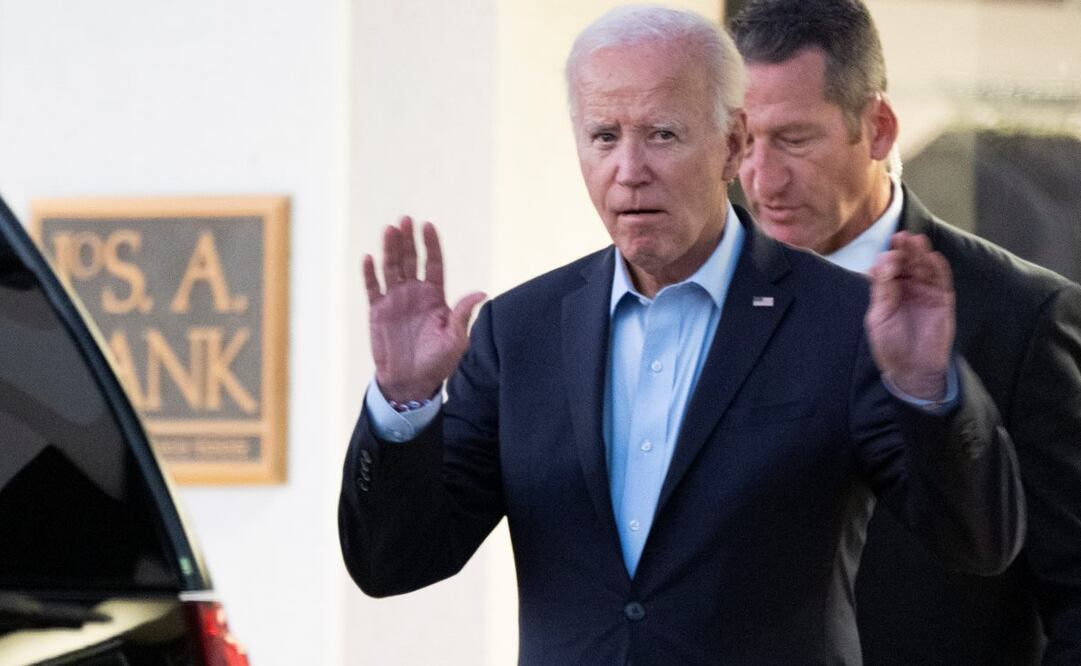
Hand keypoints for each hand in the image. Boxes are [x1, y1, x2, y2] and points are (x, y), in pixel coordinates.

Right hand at [363, 216, 485, 402]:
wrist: (411, 382)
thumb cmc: (437, 362)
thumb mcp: (455, 340)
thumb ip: (462, 315)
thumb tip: (482, 292)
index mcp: (435, 296)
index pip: (433, 264)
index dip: (431, 245)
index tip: (428, 226)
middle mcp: (414, 293)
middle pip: (410, 259)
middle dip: (408, 240)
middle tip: (405, 220)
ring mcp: (395, 300)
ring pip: (390, 268)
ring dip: (389, 249)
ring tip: (389, 229)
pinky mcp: (378, 311)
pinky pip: (372, 288)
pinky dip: (369, 273)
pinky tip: (369, 257)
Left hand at [865, 232, 954, 399]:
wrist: (912, 369)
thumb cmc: (891, 345)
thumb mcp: (880, 317)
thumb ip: (882, 290)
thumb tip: (880, 262)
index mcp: (887, 291)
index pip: (888, 269)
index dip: (887, 259)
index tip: (886, 253)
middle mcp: (907, 288)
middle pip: (906, 263)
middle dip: (903, 250)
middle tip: (900, 237)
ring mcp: (925, 293)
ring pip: (924, 267)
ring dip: (920, 253)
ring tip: (916, 240)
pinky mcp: (942, 300)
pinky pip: (942, 281)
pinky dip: (938, 268)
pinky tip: (933, 257)